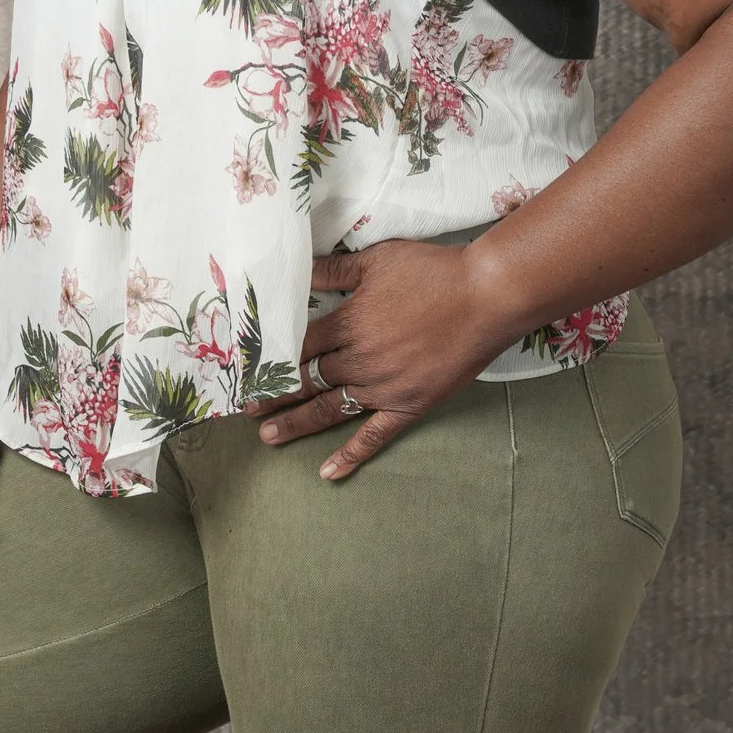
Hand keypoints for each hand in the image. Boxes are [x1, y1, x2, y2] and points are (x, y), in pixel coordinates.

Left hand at [244, 242, 518, 479]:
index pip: (297, 345)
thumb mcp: (377, 260)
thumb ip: (333, 269)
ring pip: (329, 409)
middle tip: (245, 409)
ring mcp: (383, 387)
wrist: (487, 296)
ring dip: (296, 423)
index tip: (247, 370)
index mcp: (348, 323)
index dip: (270, 358)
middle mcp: (359, 359)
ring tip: (268, 437)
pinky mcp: (410, 405)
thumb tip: (295, 271)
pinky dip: (350, 455)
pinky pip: (374, 436)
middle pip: (306, 380)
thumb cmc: (433, 272)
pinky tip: (328, 472)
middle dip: (273, 395)